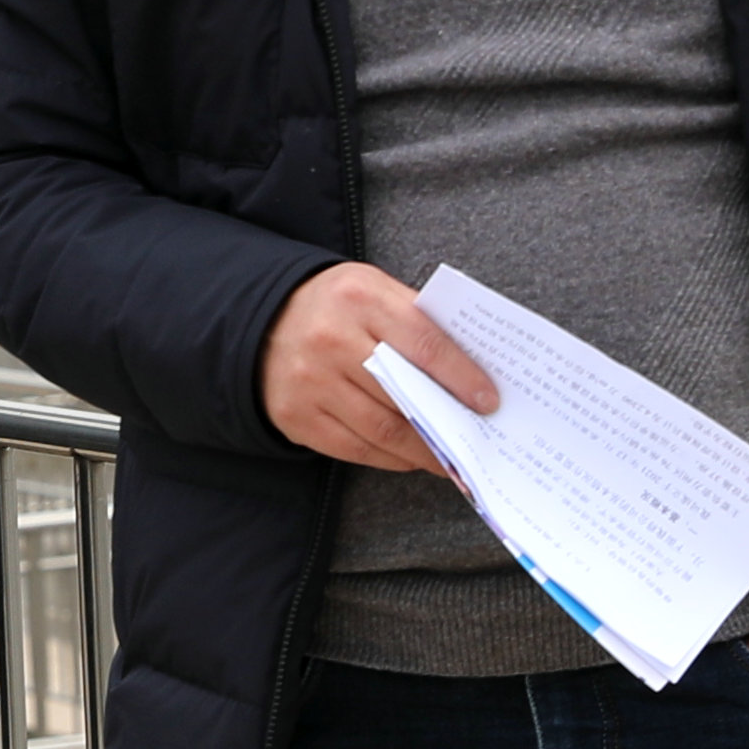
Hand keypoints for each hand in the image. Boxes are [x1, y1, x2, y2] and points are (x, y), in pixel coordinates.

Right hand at [258, 260, 488, 473]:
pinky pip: (354, 448)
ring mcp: (310, 381)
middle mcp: (331, 340)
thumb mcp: (373, 290)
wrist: (260, 321)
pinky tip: (411, 457)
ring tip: (450, 457)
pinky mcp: (296, 416)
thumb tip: (470, 368)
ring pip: (381, 429)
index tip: (488, 401)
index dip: (462, 377)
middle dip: (446, 421)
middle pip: (403, 393)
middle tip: (476, 439)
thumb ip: (416, 319)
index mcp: (360, 299)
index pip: (424, 343)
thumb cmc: (335, 307)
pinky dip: (390, 457)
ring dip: (422, 450)